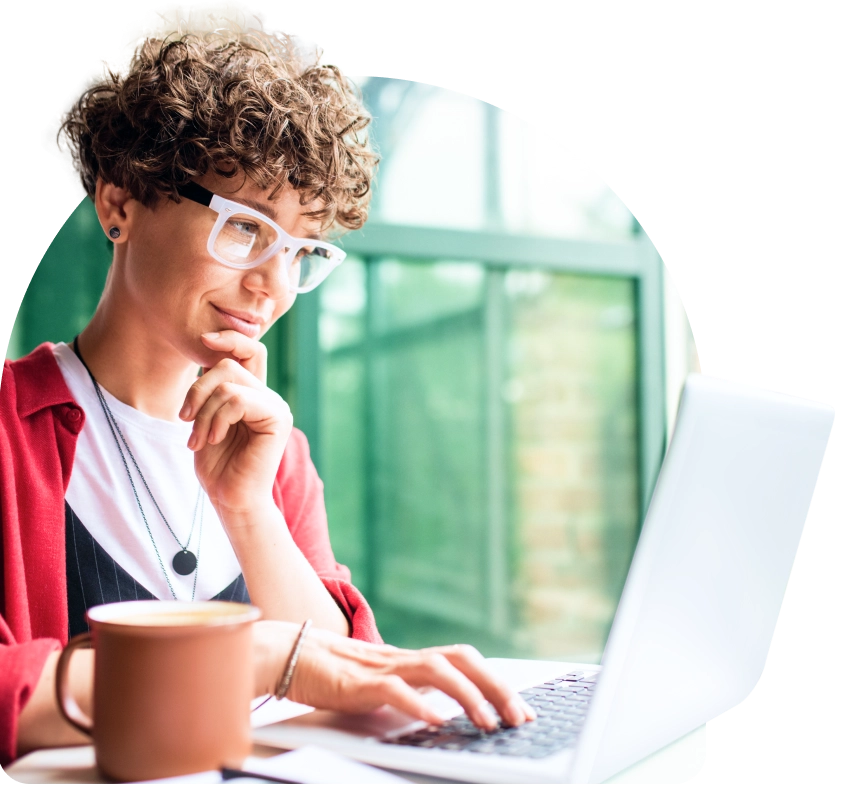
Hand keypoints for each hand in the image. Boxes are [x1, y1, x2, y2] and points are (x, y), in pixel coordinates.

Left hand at [180, 330, 291, 514]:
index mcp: (253, 392)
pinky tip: (212, 439)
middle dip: (198, 389)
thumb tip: (208, 350)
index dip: (229, 337)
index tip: (203, 339)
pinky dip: (216, 419)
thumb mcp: (205, 417)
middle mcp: (267, 395)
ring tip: (198, 437)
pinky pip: (238, 400)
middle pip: (229, 363)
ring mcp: (275, 406)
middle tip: (185, 419)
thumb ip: (212, 387)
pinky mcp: (278, 419)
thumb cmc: (216, 464)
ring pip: (229, 382)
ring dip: (203, 411)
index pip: (250, 349)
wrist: (230, 498)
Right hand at [254, 622, 536, 730]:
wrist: (290, 655)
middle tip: (518, 717)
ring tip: (486, 722)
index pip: (466, 662)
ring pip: (437, 670)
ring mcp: (384, 667)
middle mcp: (405, 658)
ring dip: (467, 695)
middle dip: (496, 686)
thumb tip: (446, 710)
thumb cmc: (335, 673)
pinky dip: (419, 704)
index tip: (522, 710)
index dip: (498, 682)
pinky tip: (436, 720)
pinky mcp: (359, 682)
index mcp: (413, 660)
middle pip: (462, 659)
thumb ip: (412, 691)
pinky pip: (395, 689)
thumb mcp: (383, 684)